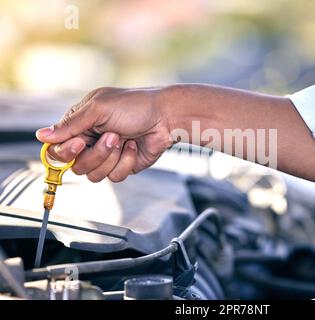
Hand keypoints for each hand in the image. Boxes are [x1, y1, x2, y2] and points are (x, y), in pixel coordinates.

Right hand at [36, 87, 171, 182]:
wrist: (166, 118)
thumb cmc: (135, 106)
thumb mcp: (99, 109)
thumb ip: (70, 125)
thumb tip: (41, 136)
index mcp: (81, 124)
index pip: (58, 147)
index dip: (66, 151)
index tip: (81, 143)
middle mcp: (91, 141)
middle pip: (76, 165)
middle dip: (96, 153)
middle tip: (112, 136)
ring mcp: (107, 155)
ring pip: (94, 175)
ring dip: (112, 157)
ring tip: (124, 139)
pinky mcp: (122, 165)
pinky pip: (114, 176)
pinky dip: (126, 161)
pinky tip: (134, 146)